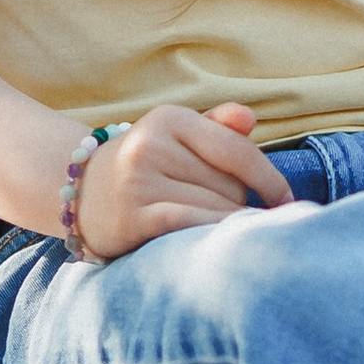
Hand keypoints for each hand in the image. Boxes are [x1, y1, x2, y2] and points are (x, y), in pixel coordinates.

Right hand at [75, 102, 294, 259]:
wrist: (77, 191)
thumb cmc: (145, 165)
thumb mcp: (176, 136)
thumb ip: (217, 128)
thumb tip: (249, 119)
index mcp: (170, 118)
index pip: (236, 149)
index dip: (269, 178)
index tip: (287, 201)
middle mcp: (152, 145)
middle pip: (227, 183)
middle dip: (235, 203)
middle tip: (220, 214)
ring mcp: (139, 180)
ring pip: (212, 207)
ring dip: (223, 223)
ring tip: (217, 233)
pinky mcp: (131, 215)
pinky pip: (186, 223)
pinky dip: (208, 233)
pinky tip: (218, 245)